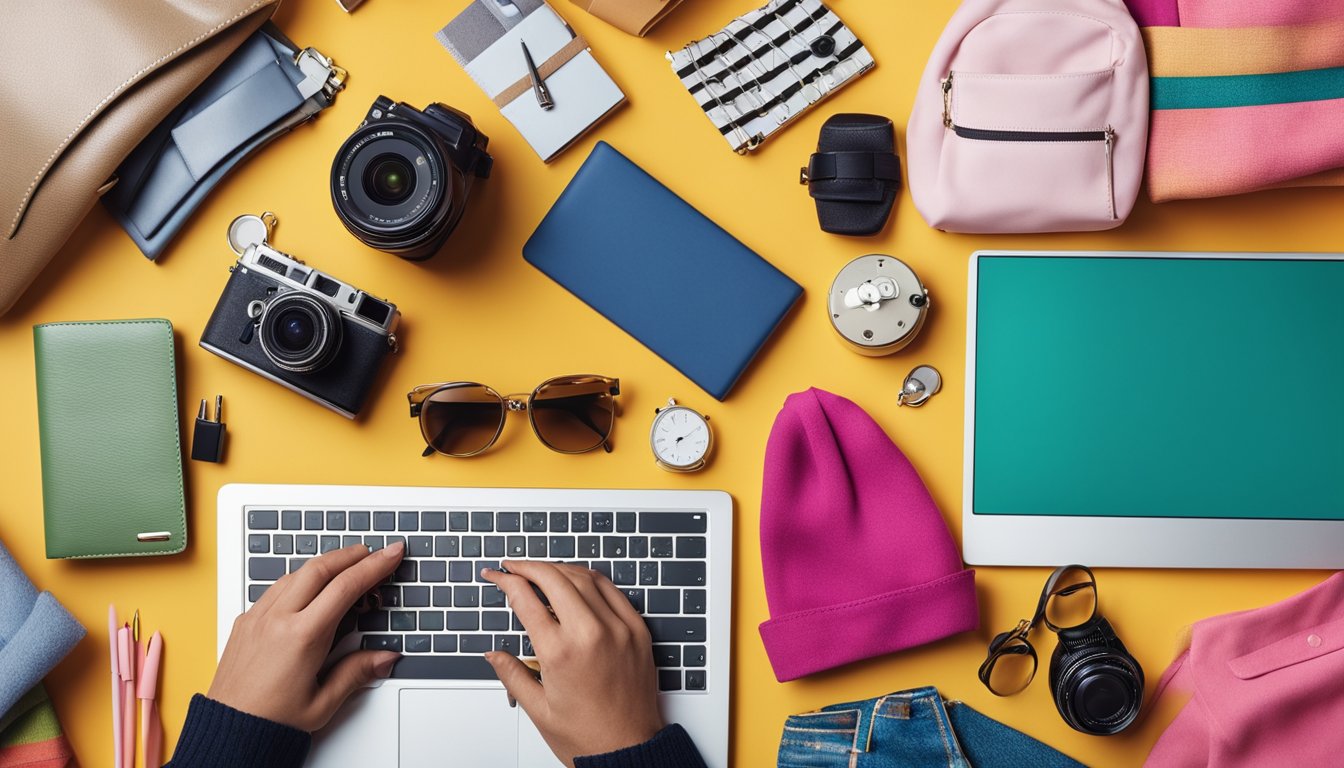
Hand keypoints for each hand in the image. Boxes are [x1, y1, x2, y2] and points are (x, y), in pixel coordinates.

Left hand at [207, 542, 405, 730]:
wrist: (229, 731)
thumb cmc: (270, 721)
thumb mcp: (324, 702)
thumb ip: (357, 673)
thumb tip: (386, 656)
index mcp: (301, 637)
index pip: (346, 587)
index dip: (374, 566)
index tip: (392, 554)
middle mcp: (277, 620)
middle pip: (320, 568)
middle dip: (351, 554)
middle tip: (373, 552)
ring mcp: (257, 618)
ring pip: (295, 574)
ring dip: (324, 564)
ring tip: (345, 567)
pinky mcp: (245, 622)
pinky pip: (275, 588)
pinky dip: (300, 578)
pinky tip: (309, 587)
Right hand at [482, 561, 662, 766]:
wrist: (631, 750)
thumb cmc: (588, 736)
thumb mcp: (538, 709)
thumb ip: (512, 674)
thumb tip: (494, 654)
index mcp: (561, 653)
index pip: (526, 599)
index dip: (506, 581)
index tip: (496, 576)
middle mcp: (591, 633)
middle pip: (553, 577)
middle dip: (528, 566)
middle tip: (513, 567)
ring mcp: (619, 628)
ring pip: (585, 577)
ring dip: (559, 568)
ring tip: (541, 571)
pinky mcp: (638, 630)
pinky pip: (612, 590)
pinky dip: (590, 579)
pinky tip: (577, 581)